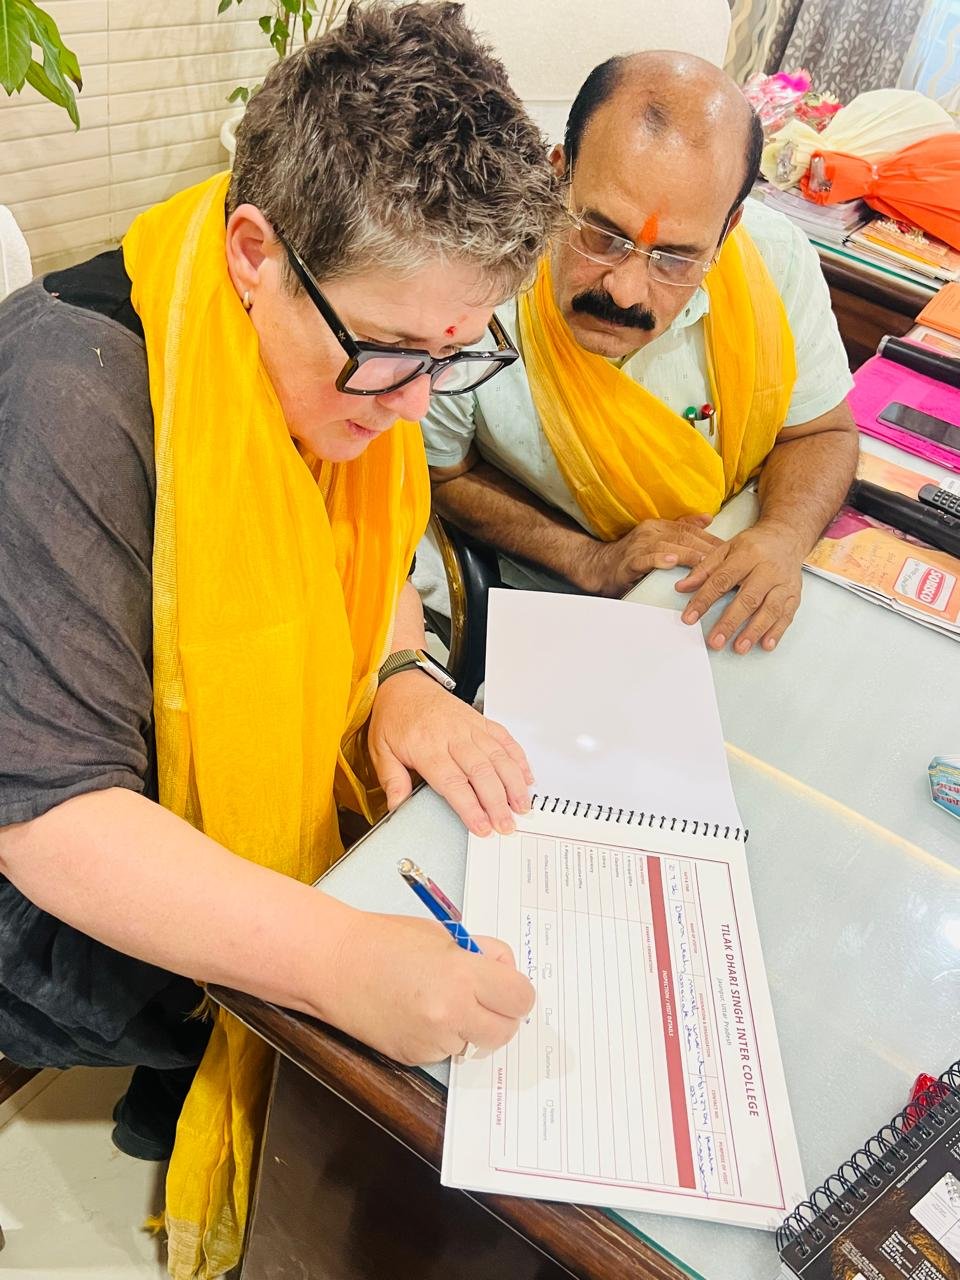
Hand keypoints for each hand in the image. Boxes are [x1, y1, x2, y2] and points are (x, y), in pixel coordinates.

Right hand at [330, 909, 534, 1064]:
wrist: (334, 963)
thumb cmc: (385, 941)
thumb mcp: (444, 935)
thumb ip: (481, 954)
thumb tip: (507, 971)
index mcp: (462, 975)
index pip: (520, 998)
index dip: (516, 992)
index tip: (507, 986)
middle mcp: (451, 1012)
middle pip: (505, 1031)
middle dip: (500, 1015)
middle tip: (482, 997)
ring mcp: (432, 1040)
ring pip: (475, 1043)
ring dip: (468, 1027)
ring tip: (438, 999)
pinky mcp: (414, 1057)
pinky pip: (446, 1051)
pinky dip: (441, 1036)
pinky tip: (418, 1013)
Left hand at [368, 671, 532, 835]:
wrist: (403, 684)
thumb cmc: (394, 717)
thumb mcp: (380, 750)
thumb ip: (391, 780)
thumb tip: (397, 807)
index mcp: (426, 746)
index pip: (452, 781)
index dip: (470, 806)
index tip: (481, 826)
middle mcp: (452, 735)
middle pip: (481, 771)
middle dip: (497, 801)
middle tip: (506, 824)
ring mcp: (470, 726)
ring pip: (498, 755)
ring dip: (513, 783)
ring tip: (521, 805)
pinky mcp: (481, 720)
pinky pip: (505, 739)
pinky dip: (518, 758)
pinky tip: (526, 776)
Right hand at [579, 516, 722, 595]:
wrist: (600, 567)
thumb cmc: (631, 557)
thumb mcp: (659, 539)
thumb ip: (682, 528)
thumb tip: (708, 518)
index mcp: (660, 526)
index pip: (692, 531)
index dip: (712, 540)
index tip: (731, 549)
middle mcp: (651, 531)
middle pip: (684, 538)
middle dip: (707, 548)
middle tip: (727, 559)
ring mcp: (639, 545)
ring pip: (669, 547)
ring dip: (689, 555)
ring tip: (706, 562)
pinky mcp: (629, 561)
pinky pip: (646, 559)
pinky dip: (659, 560)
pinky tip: (671, 562)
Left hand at [674, 521, 805, 652]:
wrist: (786, 537)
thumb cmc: (754, 546)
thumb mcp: (726, 549)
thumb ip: (704, 569)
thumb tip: (682, 587)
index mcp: (747, 555)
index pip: (722, 580)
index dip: (704, 599)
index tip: (690, 617)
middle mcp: (768, 569)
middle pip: (748, 598)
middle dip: (730, 622)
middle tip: (715, 641)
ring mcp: (784, 583)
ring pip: (770, 609)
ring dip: (754, 630)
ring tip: (739, 648)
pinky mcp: (795, 594)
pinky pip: (787, 615)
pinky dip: (777, 631)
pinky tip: (766, 644)